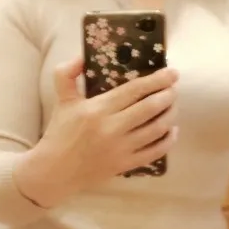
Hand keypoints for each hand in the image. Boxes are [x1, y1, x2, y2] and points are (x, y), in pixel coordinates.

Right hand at [16, 57, 178, 206]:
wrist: (54, 170)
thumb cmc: (59, 132)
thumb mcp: (61, 99)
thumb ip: (66, 74)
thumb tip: (81, 58)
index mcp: (98, 109)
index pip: (134, 90)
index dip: (157, 80)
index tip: (171, 73)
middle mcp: (112, 128)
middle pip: (150, 108)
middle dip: (168, 95)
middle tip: (174, 88)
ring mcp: (121, 148)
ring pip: (156, 129)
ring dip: (170, 115)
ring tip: (174, 105)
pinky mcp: (125, 165)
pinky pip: (154, 152)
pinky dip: (168, 141)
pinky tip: (172, 131)